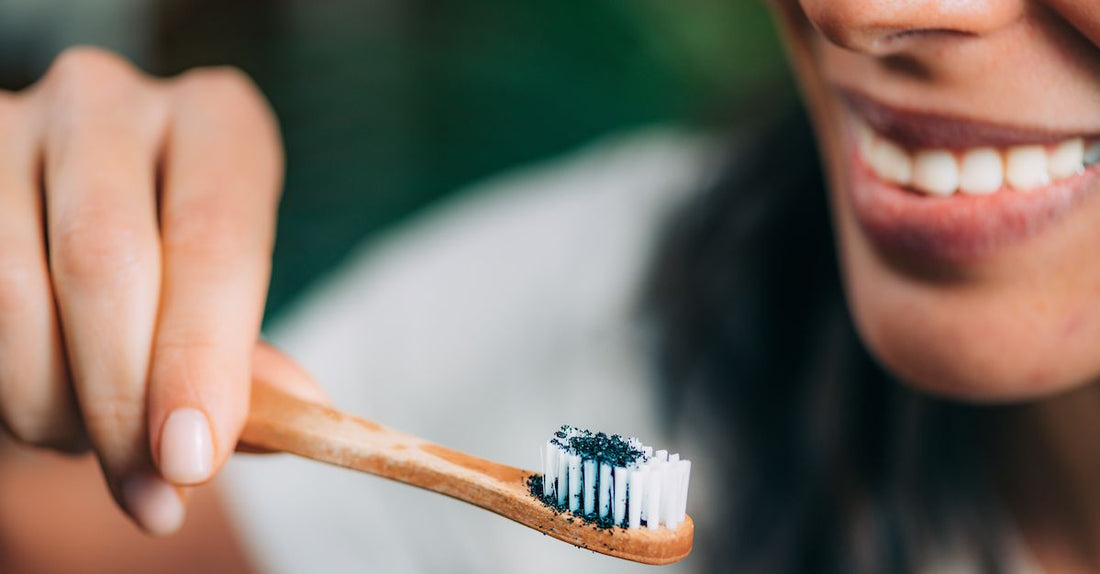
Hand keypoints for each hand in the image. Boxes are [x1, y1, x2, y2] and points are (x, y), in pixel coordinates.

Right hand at [0, 47, 311, 534]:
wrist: (64, 213)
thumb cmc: (170, 266)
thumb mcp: (225, 295)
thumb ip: (249, 358)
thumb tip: (294, 414)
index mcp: (214, 120)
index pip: (215, 238)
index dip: (202, 356)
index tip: (194, 458)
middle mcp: (110, 100)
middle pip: (106, 259)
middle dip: (124, 398)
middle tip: (150, 486)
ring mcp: (13, 123)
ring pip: (12, 287)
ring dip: (51, 400)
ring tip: (92, 441)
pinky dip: (7, 380)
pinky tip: (42, 403)